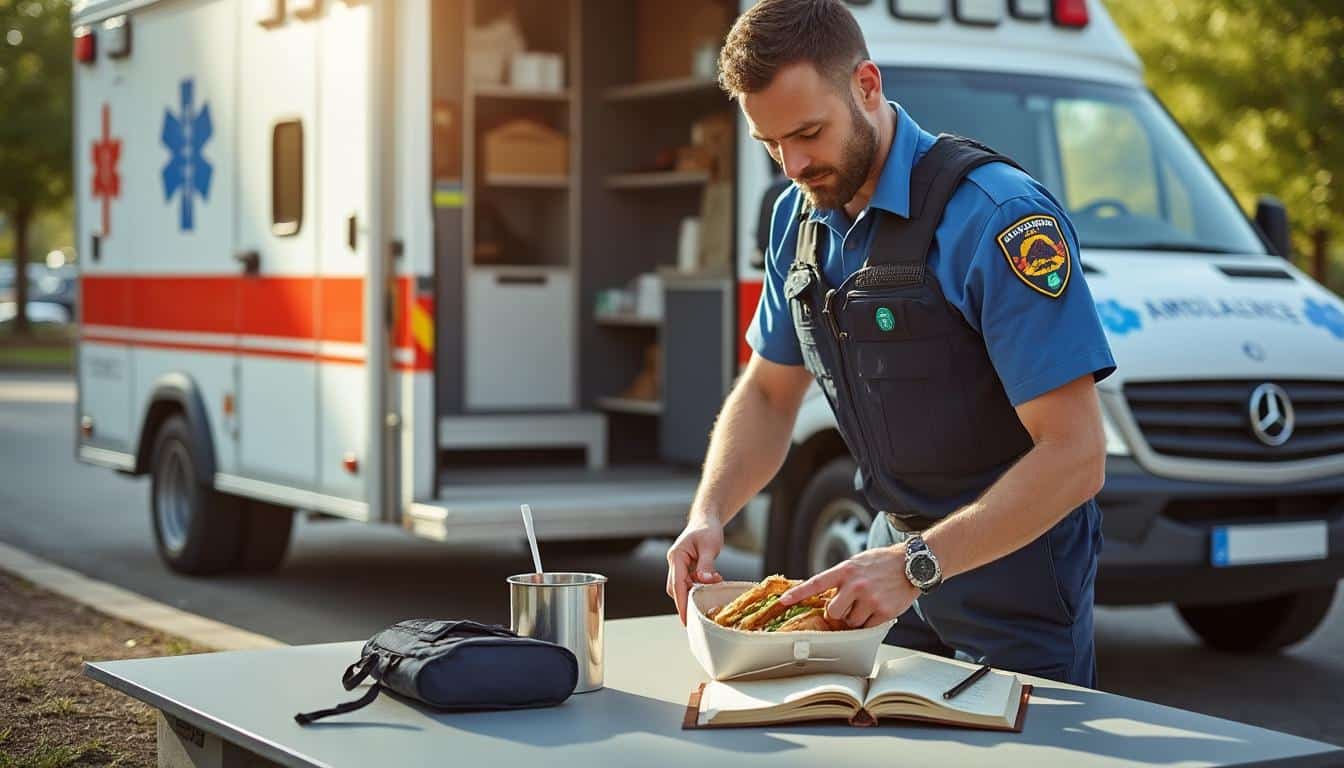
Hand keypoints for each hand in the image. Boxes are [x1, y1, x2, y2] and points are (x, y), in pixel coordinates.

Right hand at [665, 513, 724, 624]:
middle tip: (702, 611)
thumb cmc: (707, 529)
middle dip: (687, 600)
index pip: (677, 584)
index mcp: (676, 556)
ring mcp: (678, 565)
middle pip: (675, 588)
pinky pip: (688, 581)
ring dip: (695, 592)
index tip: (686, 619)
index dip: (681, 603)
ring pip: (682, 586)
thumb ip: (706, 565)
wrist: (707, 519)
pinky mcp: (685, 567)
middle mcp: (674, 562)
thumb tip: (704, 581)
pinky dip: (699, 586)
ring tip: (712, 590)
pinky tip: (712, 583)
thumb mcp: (709, 546)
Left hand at [779, 545, 917, 627]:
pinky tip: (878, 609)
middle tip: (850, 605)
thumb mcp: (856, 564)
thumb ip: (840, 579)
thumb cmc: (882, 564)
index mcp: (845, 570)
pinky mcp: (884, 611)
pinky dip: (870, 622)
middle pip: (833, 612)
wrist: (912, 564)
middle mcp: (856, 584)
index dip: (798, 594)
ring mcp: (870, 599)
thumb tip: (823, 598)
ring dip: (856, 618)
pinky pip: (867, 627)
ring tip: (869, 602)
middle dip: (839, 613)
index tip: (782, 602)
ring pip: (851, 622)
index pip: (816, 583)